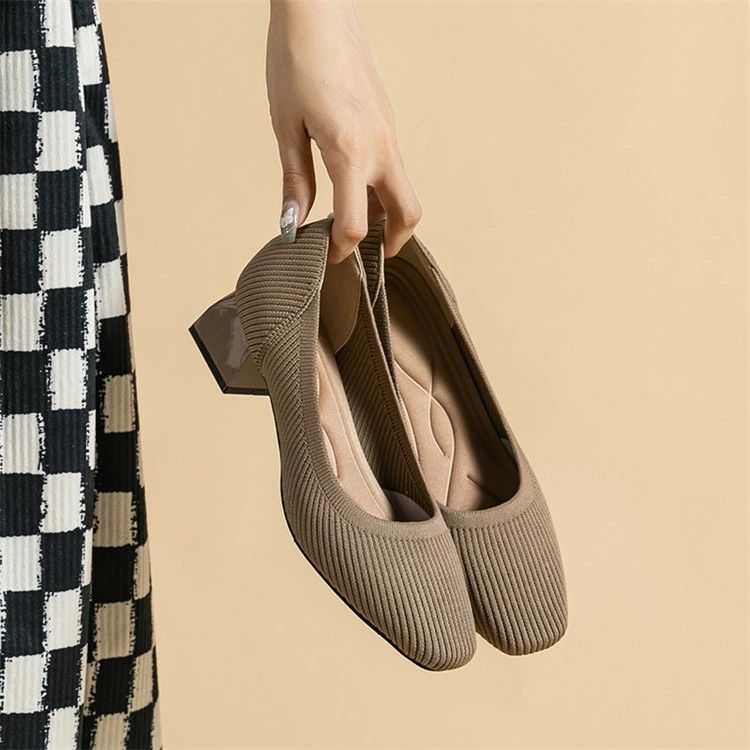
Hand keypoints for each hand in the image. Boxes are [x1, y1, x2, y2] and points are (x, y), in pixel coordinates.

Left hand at [266, 0, 421, 262]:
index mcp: (350, 152)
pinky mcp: (387, 121)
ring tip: (355, 219)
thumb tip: (294, 225)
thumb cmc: (295, 59)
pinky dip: (382, 188)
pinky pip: (394, 167)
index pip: (357, 225)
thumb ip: (296, 181)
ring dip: (387, 214)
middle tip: (368, 253)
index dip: (341, 250)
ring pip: (404, 190)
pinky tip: (353, 184)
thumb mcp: (286, 126)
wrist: (319, 8)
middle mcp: (380, 147)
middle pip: (408, 214)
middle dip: (394, 242)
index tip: (326, 256)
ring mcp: (389, 133)